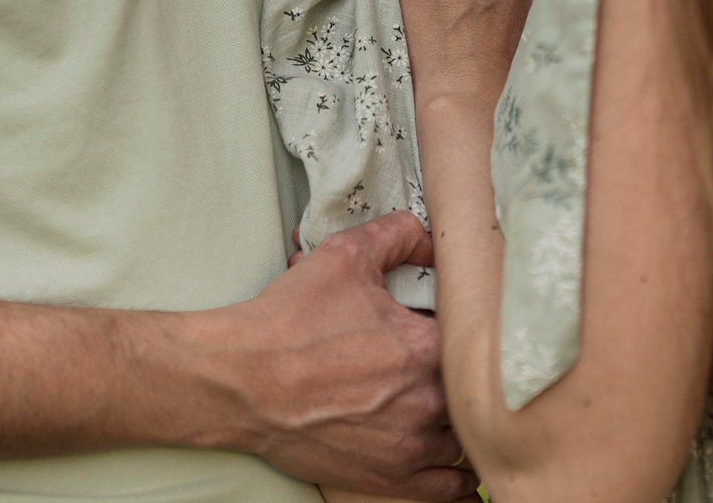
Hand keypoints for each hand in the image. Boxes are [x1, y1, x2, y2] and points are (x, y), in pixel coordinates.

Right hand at [195, 211, 474, 500]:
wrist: (241, 382)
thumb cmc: (286, 327)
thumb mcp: (343, 257)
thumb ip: (395, 236)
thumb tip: (423, 236)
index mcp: (426, 348)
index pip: (472, 335)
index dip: (459, 326)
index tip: (442, 323)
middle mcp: (429, 401)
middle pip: (470, 387)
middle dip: (456, 370)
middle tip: (434, 360)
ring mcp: (411, 445)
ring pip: (465, 437)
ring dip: (460, 418)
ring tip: (443, 402)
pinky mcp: (391, 478)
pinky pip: (450, 487)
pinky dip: (457, 474)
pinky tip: (455, 459)